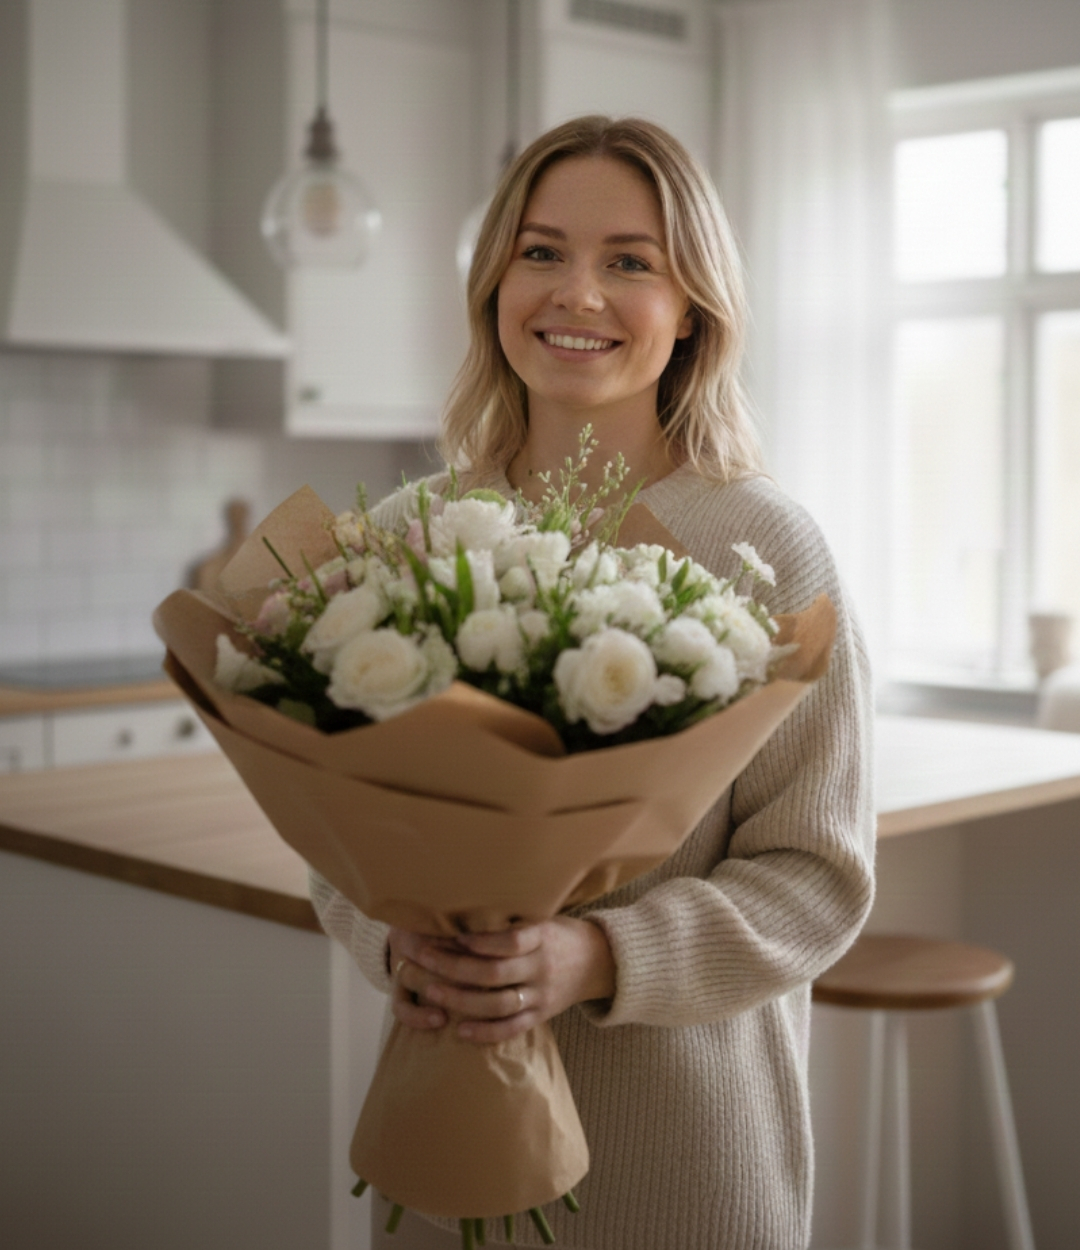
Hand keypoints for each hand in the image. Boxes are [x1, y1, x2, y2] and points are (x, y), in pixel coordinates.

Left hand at [387, 917, 614, 1044]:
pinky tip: (460, 1030)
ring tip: (432, 991)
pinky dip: (485, 1032)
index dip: (482, 940)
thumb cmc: (559, 933)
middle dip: (455, 968)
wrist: (598, 962)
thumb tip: (464, 909)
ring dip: (462, 1000)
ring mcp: (542, 995)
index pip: (511, 941)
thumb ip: (511, 919)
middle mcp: (542, 968)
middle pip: (495, 973)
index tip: (454, 935)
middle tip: (424, 959)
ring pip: (498, 1004)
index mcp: (543, 937)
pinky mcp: (541, 1016)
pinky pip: (511, 1029)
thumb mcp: (543, 916)